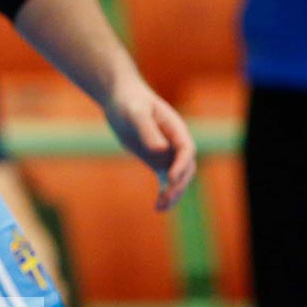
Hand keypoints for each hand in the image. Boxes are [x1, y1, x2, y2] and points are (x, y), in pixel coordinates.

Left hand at [101, 75, 195, 210]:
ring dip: (172, 194)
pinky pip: (165, 181)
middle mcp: (176, 144)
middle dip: (178, 184)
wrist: (119, 99)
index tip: (171, 178)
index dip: (181, 165)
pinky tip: (158, 207)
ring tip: (160, 207)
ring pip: (177, 179)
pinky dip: (164, 193)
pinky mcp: (156, 161)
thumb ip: (147, 129)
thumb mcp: (135, 112)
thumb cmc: (129, 101)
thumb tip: (160, 150)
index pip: (186, 150)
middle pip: (185, 168)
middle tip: (165, 196)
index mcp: (176, 129)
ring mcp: (168, 154)